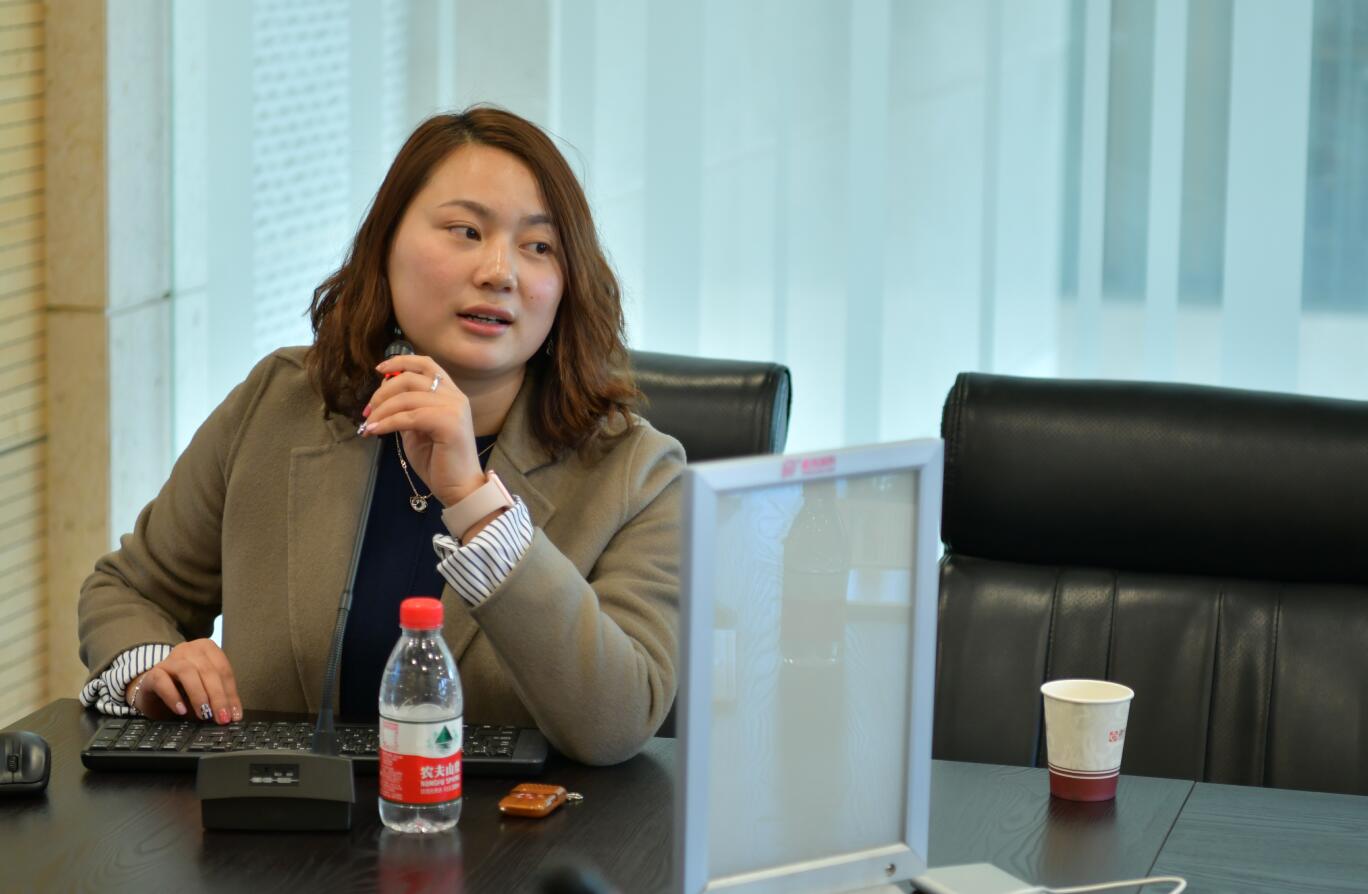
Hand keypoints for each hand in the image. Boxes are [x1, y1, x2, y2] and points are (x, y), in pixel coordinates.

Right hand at [125, 638, 241, 723]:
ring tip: (204, 715)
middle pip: (208, 671)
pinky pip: (162, 682)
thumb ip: (219, 699)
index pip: (224, 670)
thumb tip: (233, 715)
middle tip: (222, 718)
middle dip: (218, 696)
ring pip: (187, 672)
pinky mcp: (152, 673)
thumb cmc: (184, 691)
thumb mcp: (206, 693)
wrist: (153, 693)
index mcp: (207, 649)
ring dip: (198, 695)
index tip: (234, 715)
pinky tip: (181, 710)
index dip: (231, 694)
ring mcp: (169, 660)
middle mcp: (189, 650)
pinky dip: (173, 697)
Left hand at [360, 355, 486, 506]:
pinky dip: (387, 423)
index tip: (379, 370)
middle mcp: (455, 396)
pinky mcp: (449, 424)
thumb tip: (383, 397)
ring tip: (369, 424)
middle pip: (411, 378)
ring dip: (382, 410)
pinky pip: (409, 417)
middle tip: (368, 411)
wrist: (460, 489)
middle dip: (382, 392)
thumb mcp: (417, 431)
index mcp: (451, 394)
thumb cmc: (439, 462)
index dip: (401, 362)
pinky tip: (375, 431)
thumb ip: (406, 411)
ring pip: (407, 398)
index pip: (427, 364)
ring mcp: (454, 409)